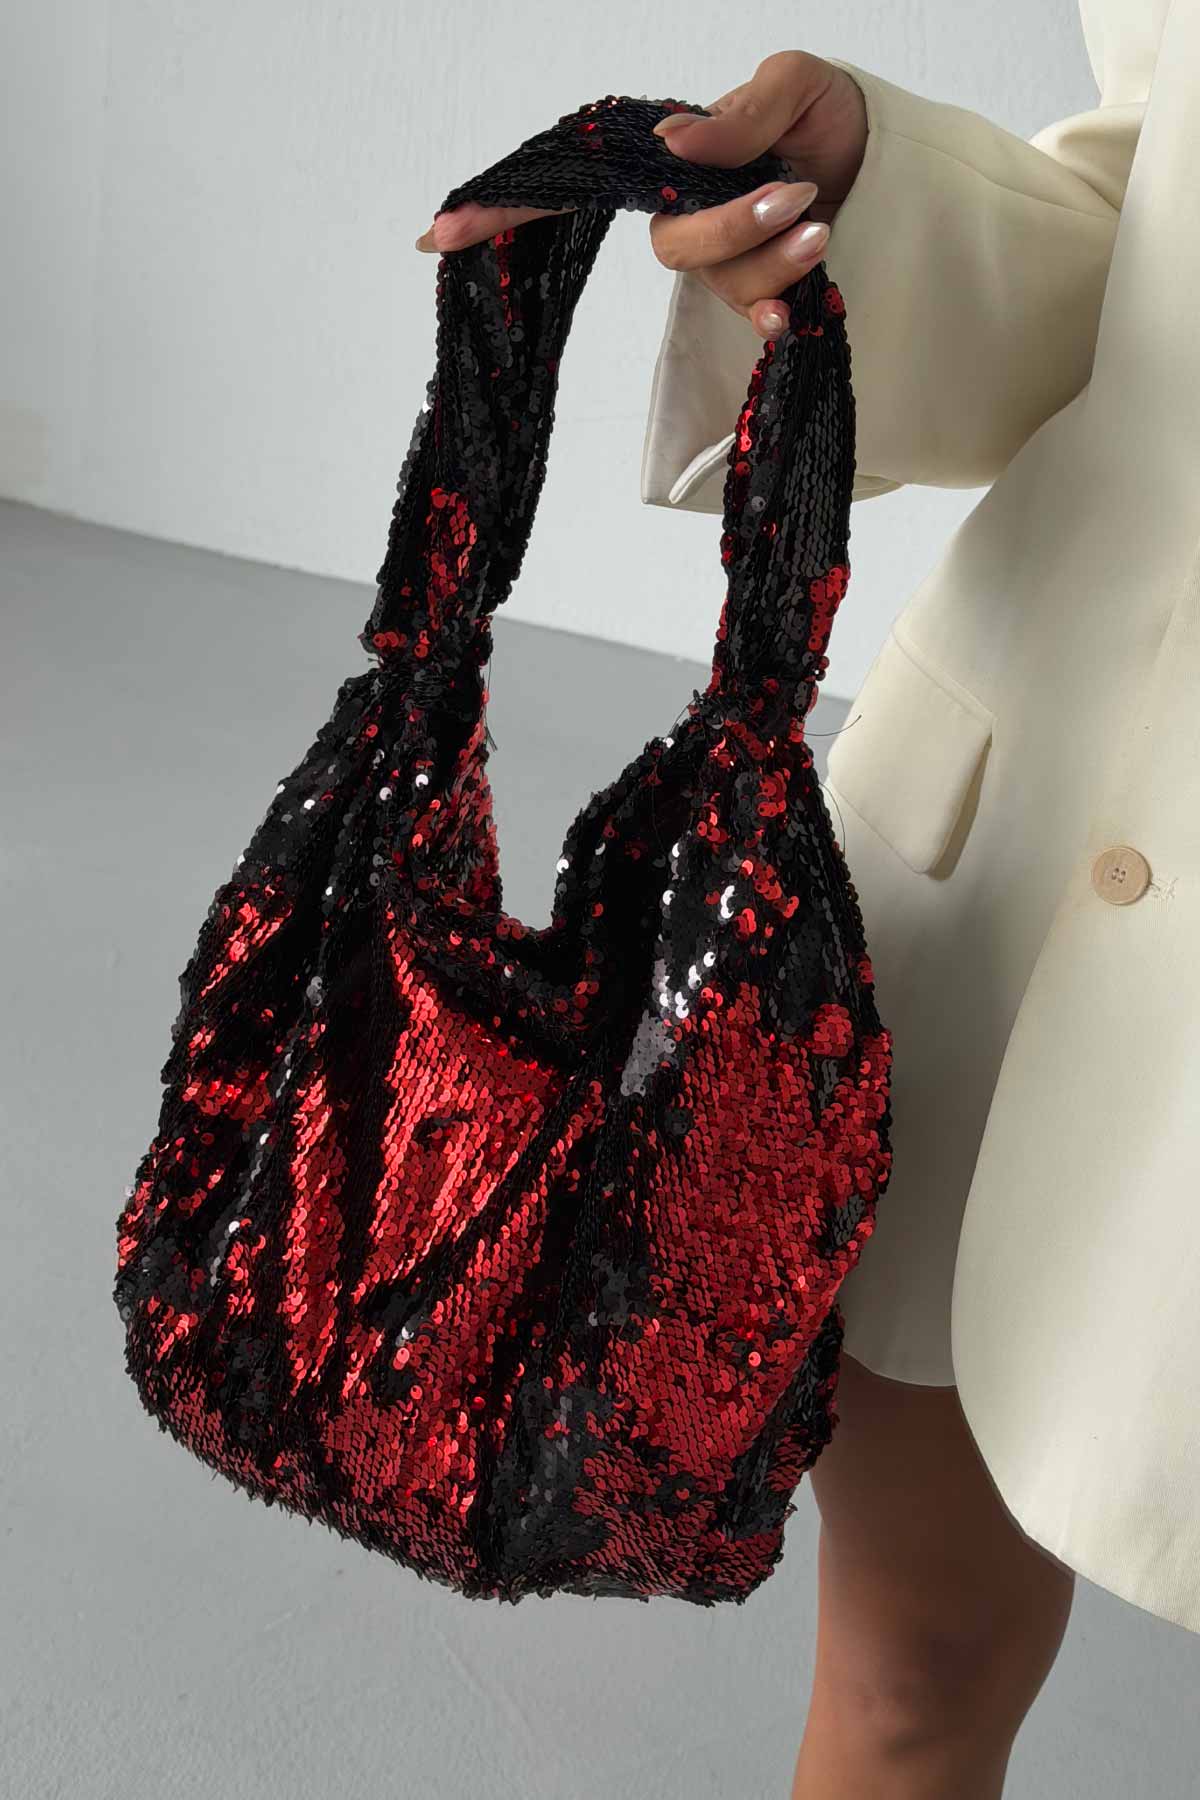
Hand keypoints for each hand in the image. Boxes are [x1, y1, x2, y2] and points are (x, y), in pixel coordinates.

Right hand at [414, 53, 867, 339]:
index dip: (505, 211)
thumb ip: (740, 111)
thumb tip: (673, 144)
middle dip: (731, 231)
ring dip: (772, 259)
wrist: (901, 170)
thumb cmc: (836, 120)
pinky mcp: (756, 294)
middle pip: (670, 247)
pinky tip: (799, 296)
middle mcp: (682, 213)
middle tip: (798, 200)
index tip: (436, 236)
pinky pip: (748, 311)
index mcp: (670, 159)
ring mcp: (719, 259)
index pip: (576, 185)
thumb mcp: (799, 85)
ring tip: (824, 224)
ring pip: (717, 280)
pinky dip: (776, 303)